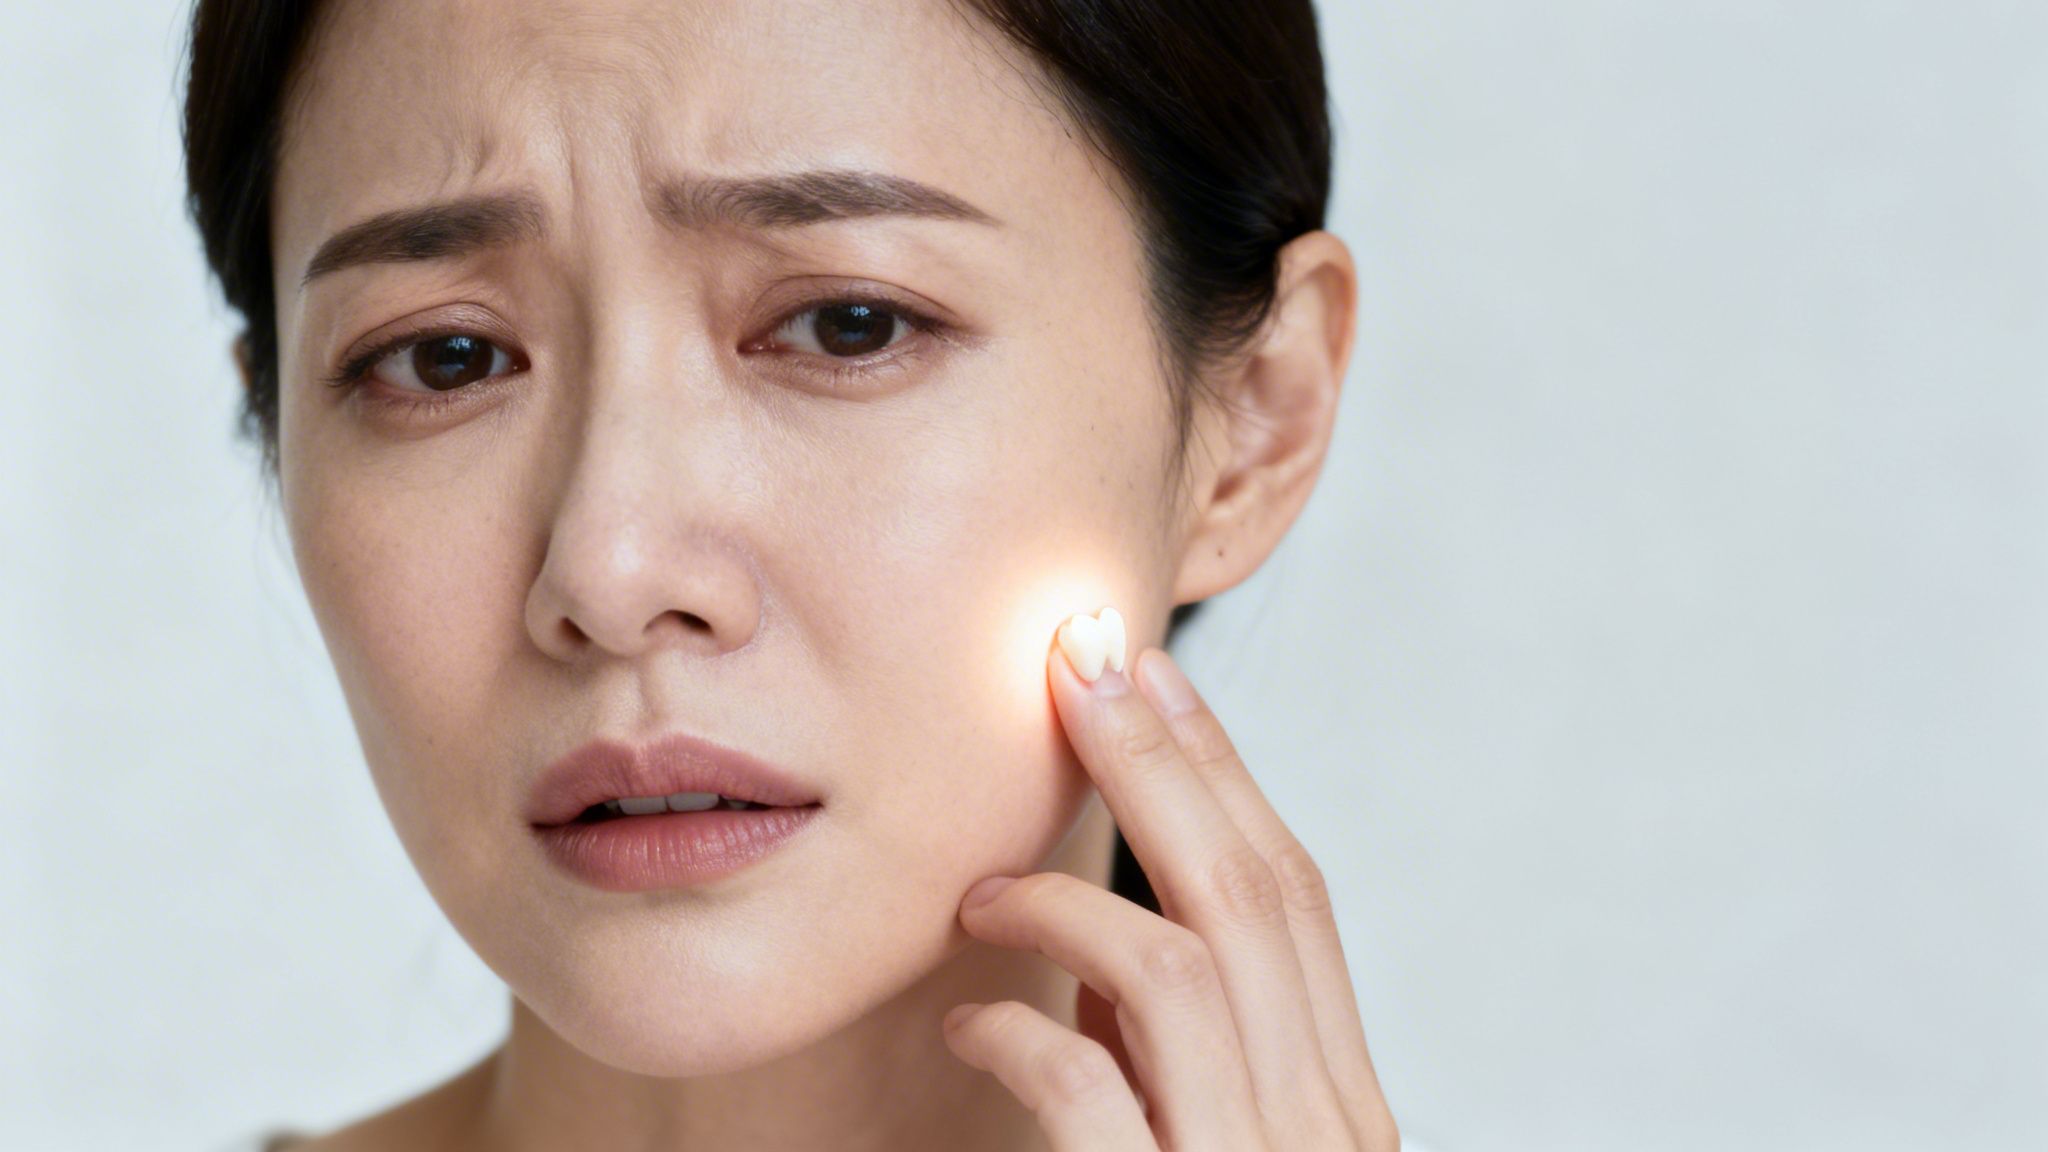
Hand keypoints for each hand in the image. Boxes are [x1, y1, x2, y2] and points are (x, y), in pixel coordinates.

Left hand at [942, 638, 1400, 1149]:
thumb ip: (1176, 1044)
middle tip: (1073, 669)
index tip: (1153, 673)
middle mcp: (1318, 1130)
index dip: (1222, 769)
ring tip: (982, 898)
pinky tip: (971, 1027)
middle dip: (1152, 764)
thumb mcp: (1208, 1138)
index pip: (1294, 896)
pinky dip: (1015, 1031)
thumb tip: (1109, 931)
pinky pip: (1080, 1080)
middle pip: (1244, 895)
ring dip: (1061, 902)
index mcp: (1341, 1101)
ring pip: (1170, 966)